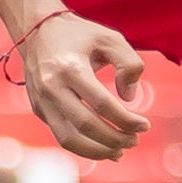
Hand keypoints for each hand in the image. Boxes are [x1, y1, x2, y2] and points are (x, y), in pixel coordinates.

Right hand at [18, 6, 150, 161]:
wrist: (36, 30)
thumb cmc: (80, 35)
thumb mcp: (110, 38)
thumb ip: (129, 63)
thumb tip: (129, 98)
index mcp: (70, 67)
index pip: (102, 104)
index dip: (126, 120)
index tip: (145, 126)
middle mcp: (51, 87)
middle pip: (86, 126)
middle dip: (115, 138)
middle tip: (135, 140)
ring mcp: (42, 101)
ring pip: (69, 140)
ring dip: (98, 151)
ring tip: (120, 151)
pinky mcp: (39, 110)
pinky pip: (62, 136)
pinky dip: (84, 148)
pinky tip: (104, 148)